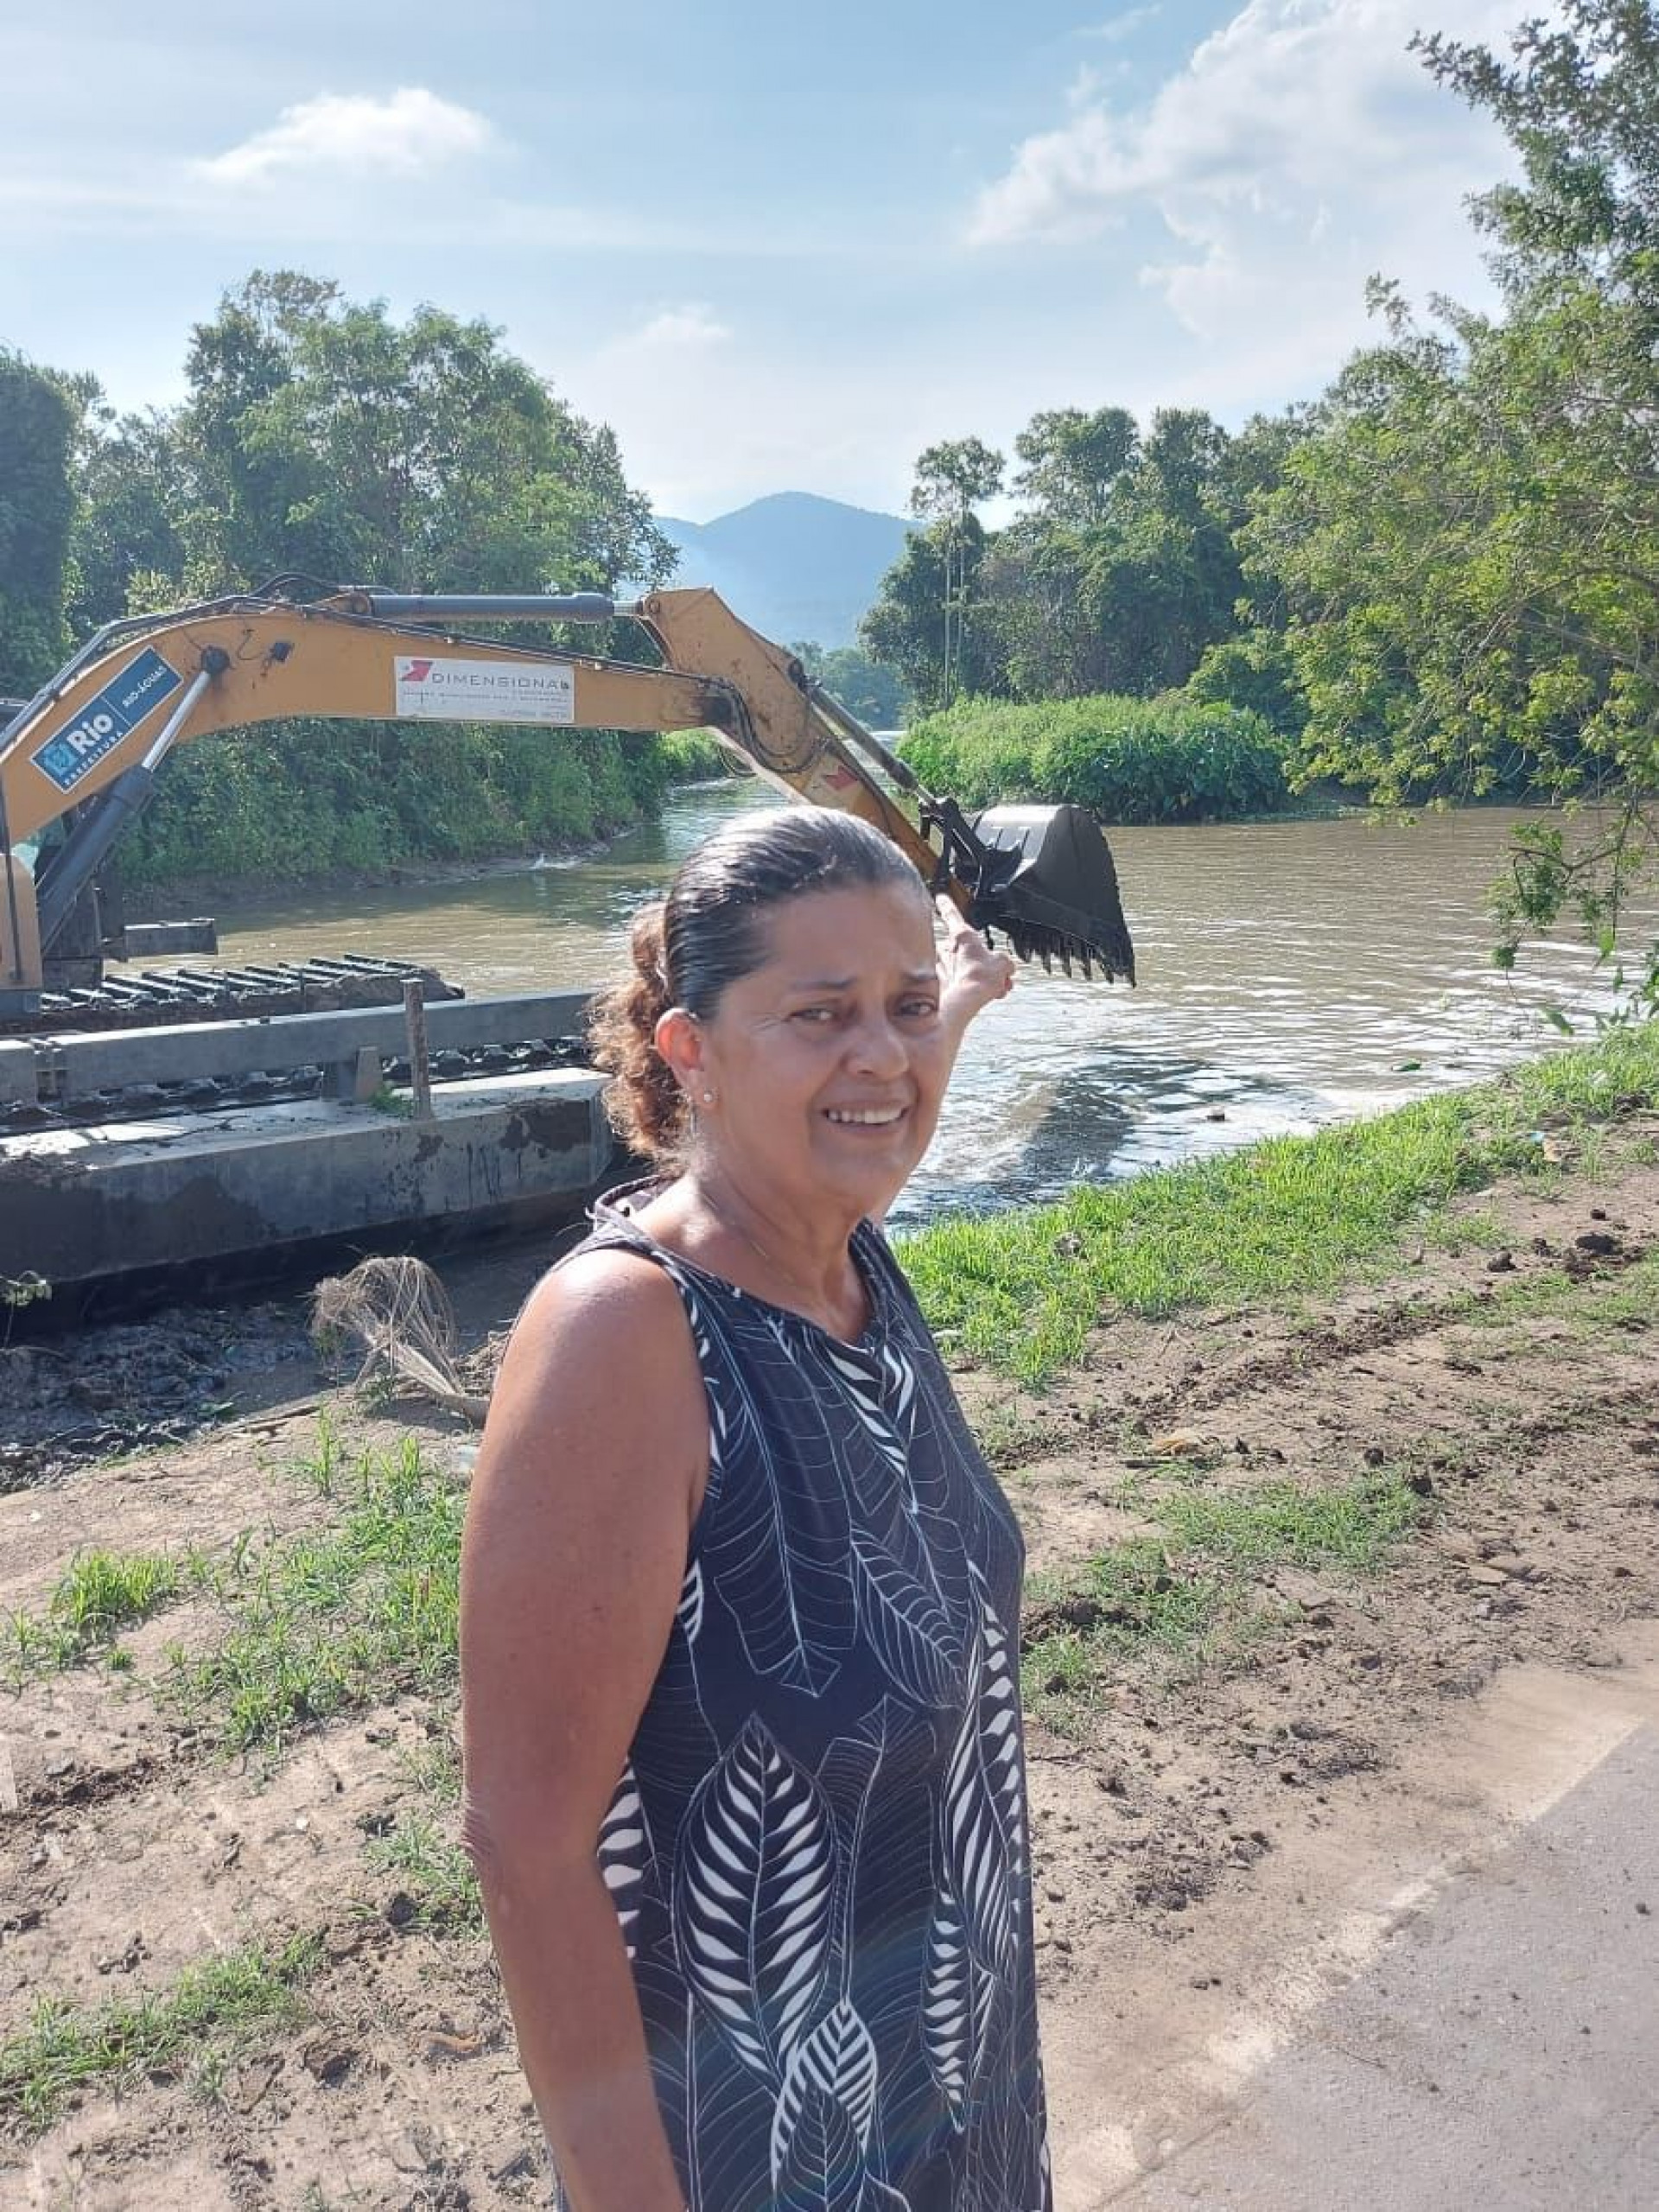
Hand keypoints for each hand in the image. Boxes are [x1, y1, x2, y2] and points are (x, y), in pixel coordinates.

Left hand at [935, 895, 1014, 1032]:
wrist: (967, 1001)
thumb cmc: (980, 978)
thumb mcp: (1004, 964)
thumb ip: (1003, 962)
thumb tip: (1004, 969)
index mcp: (962, 935)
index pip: (951, 913)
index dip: (946, 904)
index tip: (939, 897)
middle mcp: (947, 948)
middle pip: (959, 947)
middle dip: (975, 956)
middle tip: (990, 968)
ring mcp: (941, 966)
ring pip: (958, 966)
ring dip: (974, 973)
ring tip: (992, 985)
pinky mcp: (939, 984)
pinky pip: (955, 982)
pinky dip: (968, 987)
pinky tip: (982, 994)